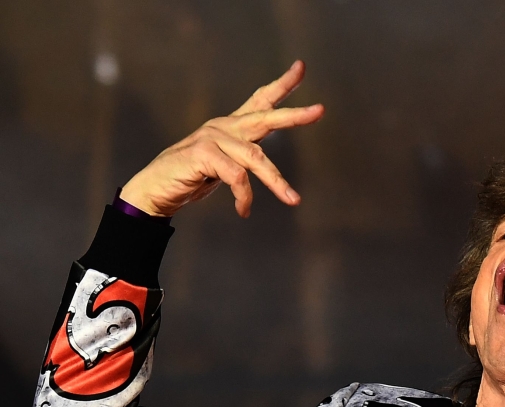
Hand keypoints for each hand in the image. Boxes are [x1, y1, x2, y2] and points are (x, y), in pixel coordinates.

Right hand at [120, 61, 323, 217]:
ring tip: (293, 200)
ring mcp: (213, 137)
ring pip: (256, 158)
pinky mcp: (203, 153)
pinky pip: (237, 177)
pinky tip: (243, 211)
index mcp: (232, 126)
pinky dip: (244, 196)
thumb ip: (244, 161)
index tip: (301, 67)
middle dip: (294, 115)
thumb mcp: (224, 166)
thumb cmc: (191, 177)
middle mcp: (225, 126)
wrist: (155, 189)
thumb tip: (265, 168)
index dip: (282, 84)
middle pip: (266, 117)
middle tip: (320, 110)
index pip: (261, 99)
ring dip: (277, 182)